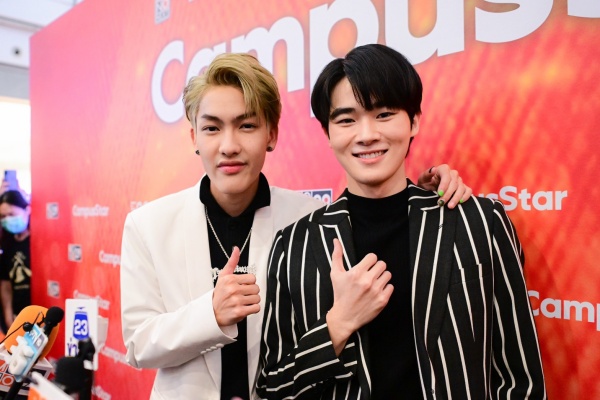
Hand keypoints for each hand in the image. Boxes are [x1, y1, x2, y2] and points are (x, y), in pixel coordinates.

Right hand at [212, 247, 260, 326]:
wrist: (212, 313)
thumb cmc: (219, 294)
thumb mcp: (223, 276)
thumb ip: (232, 262)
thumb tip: (236, 249)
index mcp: (230, 279)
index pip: (253, 278)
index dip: (249, 283)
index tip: (242, 286)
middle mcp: (233, 289)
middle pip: (256, 288)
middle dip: (251, 292)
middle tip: (243, 295)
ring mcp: (236, 301)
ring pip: (257, 298)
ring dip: (252, 301)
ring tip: (243, 302)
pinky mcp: (240, 312)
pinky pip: (256, 308)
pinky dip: (253, 309)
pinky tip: (245, 308)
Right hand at [326, 239, 392, 354]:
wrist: (344, 317)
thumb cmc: (339, 294)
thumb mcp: (335, 274)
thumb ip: (337, 255)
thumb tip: (336, 240)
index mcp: (356, 273)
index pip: (373, 257)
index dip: (369, 261)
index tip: (366, 266)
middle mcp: (367, 281)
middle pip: (382, 264)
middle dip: (376, 268)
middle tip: (370, 274)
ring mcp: (376, 291)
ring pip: (388, 275)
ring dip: (382, 277)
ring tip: (374, 282)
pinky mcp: (382, 300)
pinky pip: (391, 287)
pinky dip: (385, 288)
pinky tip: (377, 291)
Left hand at [417, 164, 471, 207]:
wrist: (429, 190)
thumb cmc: (426, 184)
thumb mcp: (423, 179)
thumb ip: (427, 174)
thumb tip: (434, 169)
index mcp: (443, 169)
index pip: (446, 176)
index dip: (444, 185)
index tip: (439, 193)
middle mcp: (453, 173)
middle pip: (454, 183)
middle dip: (448, 194)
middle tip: (442, 203)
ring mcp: (459, 180)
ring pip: (461, 188)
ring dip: (456, 198)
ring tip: (450, 206)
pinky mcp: (464, 188)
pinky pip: (468, 191)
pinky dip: (465, 196)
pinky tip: (460, 203)